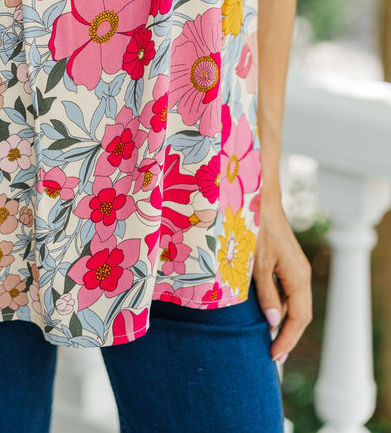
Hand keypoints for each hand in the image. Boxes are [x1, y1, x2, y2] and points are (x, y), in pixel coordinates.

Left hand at [252, 194, 311, 364]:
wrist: (258, 199)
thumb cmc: (255, 228)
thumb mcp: (256, 264)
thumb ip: (266, 293)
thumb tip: (273, 322)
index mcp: (297, 276)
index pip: (298, 318)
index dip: (286, 339)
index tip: (273, 356)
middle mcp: (300, 274)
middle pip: (300, 314)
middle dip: (287, 336)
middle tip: (272, 355)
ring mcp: (295, 268)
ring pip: (294, 303)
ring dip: (283, 322)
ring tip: (268, 340)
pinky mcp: (286, 262)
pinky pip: (288, 291)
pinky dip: (279, 306)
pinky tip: (266, 314)